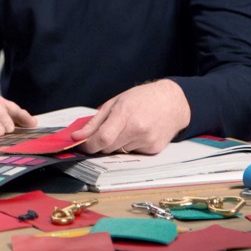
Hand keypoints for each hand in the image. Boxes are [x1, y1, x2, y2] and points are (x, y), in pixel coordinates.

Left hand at [71, 80, 190, 154]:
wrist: (173, 102)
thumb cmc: (142, 98)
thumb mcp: (115, 102)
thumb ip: (95, 122)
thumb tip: (77, 137)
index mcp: (125, 114)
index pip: (102, 138)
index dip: (88, 145)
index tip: (81, 144)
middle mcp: (137, 129)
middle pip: (108, 148)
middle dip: (100, 143)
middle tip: (103, 132)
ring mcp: (147, 141)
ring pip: (119, 151)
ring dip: (116, 144)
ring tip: (127, 127)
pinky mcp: (154, 149)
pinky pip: (132, 152)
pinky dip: (129, 145)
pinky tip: (138, 133)